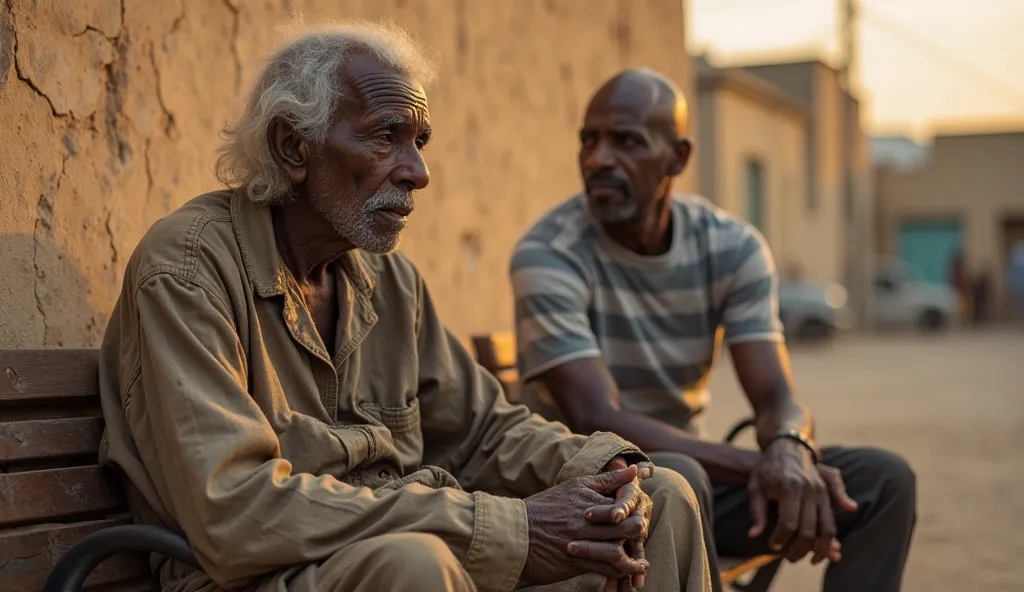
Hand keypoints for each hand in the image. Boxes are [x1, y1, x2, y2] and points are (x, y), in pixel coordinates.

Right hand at [520, 466, 649, 586]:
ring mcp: (581, 541)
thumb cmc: (544, 508)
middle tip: (643, 533)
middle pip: (624, 525)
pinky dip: (621, 571)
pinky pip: (606, 568)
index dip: (635, 508)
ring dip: (634, 556)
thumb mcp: (573, 487)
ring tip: (642, 562)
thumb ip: (606, 480)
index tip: (641, 511)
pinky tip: (627, 571)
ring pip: (618, 548)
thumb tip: (636, 469)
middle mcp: (585, 519)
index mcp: (586, 498)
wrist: (514, 534)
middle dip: (638, 530)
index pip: (623, 501)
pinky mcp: (576, 562)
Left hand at [748, 440, 857, 563]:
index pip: (788, 523)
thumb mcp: (755, 487)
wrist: (787, 447)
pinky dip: (830, 539)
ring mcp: (820, 492)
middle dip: (799, 549)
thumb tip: (754, 535)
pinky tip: (825, 550)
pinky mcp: (827, 494)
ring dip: (820, 549)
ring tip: (810, 560)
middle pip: (808, 529)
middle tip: (789, 558)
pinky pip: (832, 521)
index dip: (780, 539)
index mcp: (788, 488)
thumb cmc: (767, 469)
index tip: (772, 545)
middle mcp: (808, 490)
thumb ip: (757, 512)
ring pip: (826, 528)